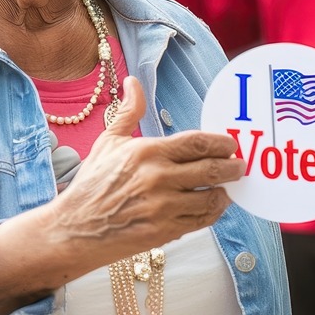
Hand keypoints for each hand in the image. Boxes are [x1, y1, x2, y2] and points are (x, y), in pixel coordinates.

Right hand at [56, 76, 244, 266]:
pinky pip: (202, 221)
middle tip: (240, 165)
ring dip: (225, 192)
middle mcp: (158, 178)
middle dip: (233, 167)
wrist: (74, 229)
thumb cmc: (91, 185)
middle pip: (212, 169)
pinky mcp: (165, 232)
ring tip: (226, 187)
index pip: (197, 143)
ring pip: (212, 198)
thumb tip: (132, 82)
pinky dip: (213, 213)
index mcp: (146, 152)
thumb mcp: (108, 142)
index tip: (230, 144)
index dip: (221, 143)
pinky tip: (212, 206)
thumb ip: (128, 111)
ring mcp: (163, 207)